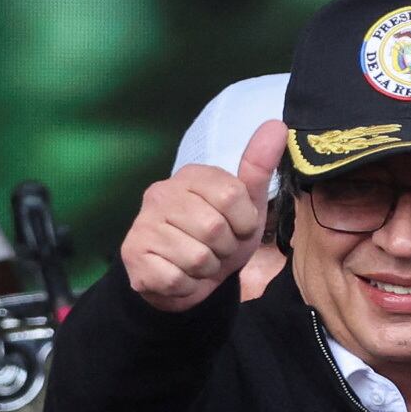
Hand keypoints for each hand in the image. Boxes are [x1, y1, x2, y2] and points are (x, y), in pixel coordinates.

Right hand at [120, 119, 285, 311]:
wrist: (186, 280)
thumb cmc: (219, 239)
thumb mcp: (246, 206)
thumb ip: (258, 168)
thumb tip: (277, 125)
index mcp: (191, 176)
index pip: (232, 195)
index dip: (244, 222)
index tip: (237, 228)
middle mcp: (161, 192)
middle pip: (214, 228)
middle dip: (225, 250)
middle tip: (216, 250)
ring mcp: (143, 223)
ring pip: (197, 257)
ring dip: (206, 270)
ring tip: (199, 264)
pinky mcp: (133, 255)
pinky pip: (176, 279)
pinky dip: (188, 286)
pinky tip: (181, 276)